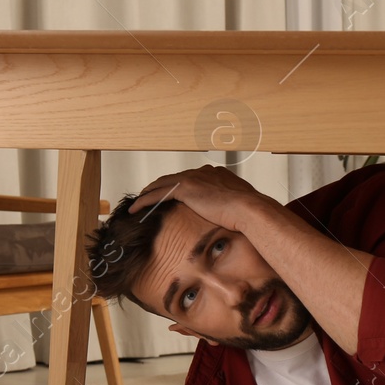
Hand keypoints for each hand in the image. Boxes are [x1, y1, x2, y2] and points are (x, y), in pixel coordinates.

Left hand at [131, 163, 268, 232]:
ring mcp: (192, 179)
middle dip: (158, 187)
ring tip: (137, 203)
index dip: (176, 186)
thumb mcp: (240, 204)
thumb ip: (232, 203)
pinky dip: (144, 201)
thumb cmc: (248, 211)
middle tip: (147, 197)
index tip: (169, 194)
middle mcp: (201, 172)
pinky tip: (135, 209)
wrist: (248, 208)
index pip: (188, 178)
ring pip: (160, 185)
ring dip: (147, 193)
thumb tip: (234, 212)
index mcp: (214, 173)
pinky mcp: (184, 190)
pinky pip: (156, 195)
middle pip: (172, 179)